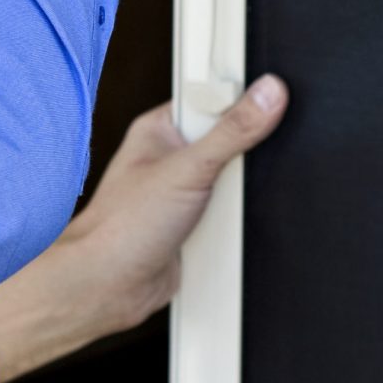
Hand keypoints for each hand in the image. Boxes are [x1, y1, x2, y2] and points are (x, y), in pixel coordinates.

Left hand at [0, 76, 289, 382]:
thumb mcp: (188, 169)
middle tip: (236, 172)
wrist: (110, 287)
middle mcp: (172, 157)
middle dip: (245, 156)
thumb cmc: (121, 226)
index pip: (213, 98)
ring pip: (236, 180)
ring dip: (240, 195)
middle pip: (232, 140)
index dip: (242, 101)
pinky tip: (229, 226)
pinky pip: (234, 213)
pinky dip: (238, 220)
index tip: (272, 103)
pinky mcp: (198, 222)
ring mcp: (186, 191)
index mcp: (160, 129)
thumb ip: (232, 131)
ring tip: (225, 207)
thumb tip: (267, 94)